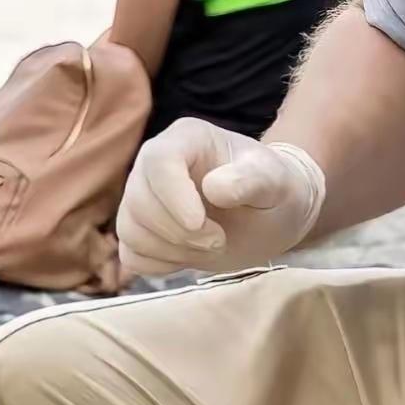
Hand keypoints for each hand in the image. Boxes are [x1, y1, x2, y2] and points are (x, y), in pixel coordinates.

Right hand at [118, 118, 325, 278]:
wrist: (263, 217)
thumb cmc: (271, 191)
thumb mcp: (275, 182)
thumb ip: (251, 180)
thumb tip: (214, 187)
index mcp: (186, 139)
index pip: (158, 162)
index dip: (174, 197)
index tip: (200, 224)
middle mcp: (153, 165)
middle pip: (140, 201)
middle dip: (178, 233)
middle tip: (219, 241)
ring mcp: (140, 199)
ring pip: (130, 231)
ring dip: (171, 251)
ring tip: (208, 248)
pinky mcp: (137, 232)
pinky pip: (130, 255)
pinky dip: (157, 265)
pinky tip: (187, 258)